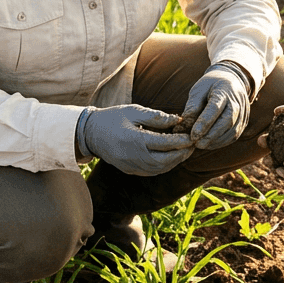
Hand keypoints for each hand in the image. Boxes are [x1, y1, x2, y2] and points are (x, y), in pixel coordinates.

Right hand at [78, 105, 194, 175]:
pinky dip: (165, 166)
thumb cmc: (113, 118)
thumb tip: (178, 119)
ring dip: (175, 161)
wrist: (90, 133)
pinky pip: (152, 171)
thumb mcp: (133, 111)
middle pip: (165, 160)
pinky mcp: (130, 170)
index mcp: (135, 140)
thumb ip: (156, 117)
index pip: (164, 143)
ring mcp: (132, 166)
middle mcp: (134, 157)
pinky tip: (171, 157)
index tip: (191, 136)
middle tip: (193, 146)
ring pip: (160, 169)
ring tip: (185, 151)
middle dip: (181, 154)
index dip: (181, 141)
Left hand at [181, 62, 250, 149]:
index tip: (193, 135)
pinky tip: (210, 144)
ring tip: (201, 145)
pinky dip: (221, 142)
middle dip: (211, 135)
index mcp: (224, 90)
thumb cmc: (211, 86)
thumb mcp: (199, 89)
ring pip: (232, 131)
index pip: (215, 108)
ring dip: (216, 141)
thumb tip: (185, 123)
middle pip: (227, 121)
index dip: (204, 123)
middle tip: (196, 143)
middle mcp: (237, 102)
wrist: (232, 81)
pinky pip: (234, 135)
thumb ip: (193, 105)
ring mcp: (243, 113)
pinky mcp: (243, 122)